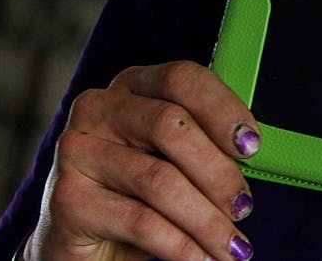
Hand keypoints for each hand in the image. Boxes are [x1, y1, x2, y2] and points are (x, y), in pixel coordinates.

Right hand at [24, 61, 258, 260]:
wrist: (82, 244)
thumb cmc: (140, 191)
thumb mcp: (173, 156)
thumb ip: (205, 140)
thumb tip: (252, 149)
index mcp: (132, 84)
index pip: (181, 78)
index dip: (223, 108)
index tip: (252, 145)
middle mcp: (98, 109)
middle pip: (171, 126)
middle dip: (218, 171)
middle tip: (244, 207)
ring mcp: (77, 152)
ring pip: (159, 180)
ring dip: (206, 219)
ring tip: (231, 244)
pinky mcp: (69, 200)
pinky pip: (141, 222)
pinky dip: (182, 245)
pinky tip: (202, 258)